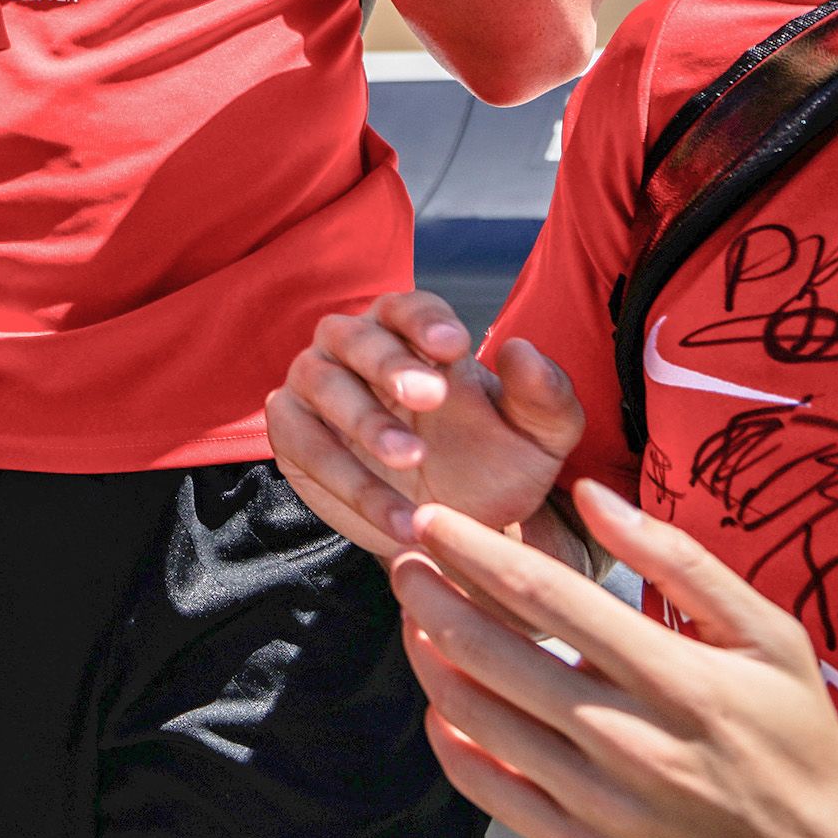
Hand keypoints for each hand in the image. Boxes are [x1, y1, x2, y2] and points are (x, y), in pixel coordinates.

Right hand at [268, 291, 586, 558]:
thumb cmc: (490, 468)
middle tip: (428, 395)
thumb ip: (545, 398)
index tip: (455, 346)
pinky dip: (348, 481)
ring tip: (412, 459)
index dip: (426, 322)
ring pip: (320, 382)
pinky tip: (399, 518)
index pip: (409, 308)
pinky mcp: (291, 433)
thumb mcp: (537, 441)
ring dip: (364, 420)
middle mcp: (354, 349)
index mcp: (413, 336)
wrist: (446, 529)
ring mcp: (316, 387)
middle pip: (355, 336)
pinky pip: (305, 445)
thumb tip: (520, 349)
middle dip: (389, 363)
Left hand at [394, 486, 837, 837]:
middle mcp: (632, 740)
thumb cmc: (802, 753)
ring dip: (430, 659)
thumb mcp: (772, 642)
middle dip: (430, 597)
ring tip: (417, 622)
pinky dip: (452, 741)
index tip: (432, 520)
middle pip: (493, 652)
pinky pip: (490, 792)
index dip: (473, 550)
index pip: (547, 595)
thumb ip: (681, 562)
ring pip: (478, 718)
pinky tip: (444, 706)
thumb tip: (594, 495)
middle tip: (405, 564)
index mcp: (679, 680)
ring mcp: (604, 804)